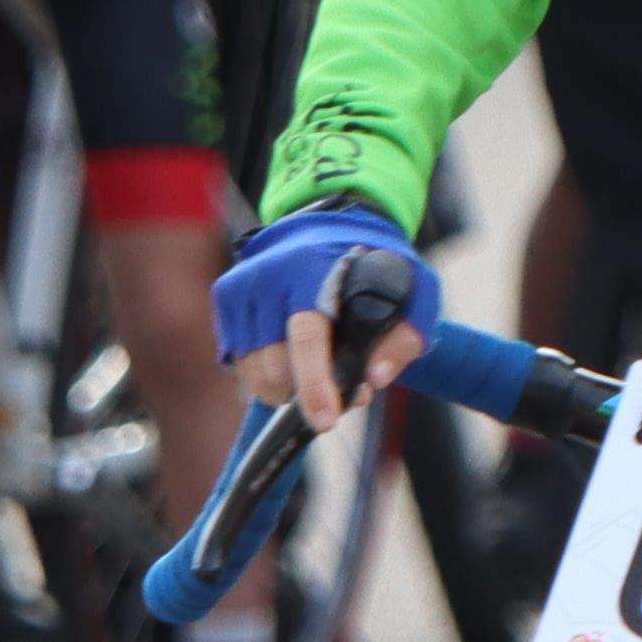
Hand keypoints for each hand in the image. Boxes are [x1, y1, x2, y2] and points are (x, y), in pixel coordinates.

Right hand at [210, 204, 428, 421]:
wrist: (326, 222)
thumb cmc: (373, 264)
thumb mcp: (415, 289)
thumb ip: (406, 335)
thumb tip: (375, 378)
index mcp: (313, 269)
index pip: (307, 338)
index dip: (314, 385)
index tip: (324, 420)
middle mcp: (269, 275)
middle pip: (275, 365)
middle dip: (305, 393)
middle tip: (337, 391)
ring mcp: (242, 285)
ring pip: (254, 371)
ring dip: (285, 389)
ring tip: (315, 373)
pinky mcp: (226, 296)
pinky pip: (240, 361)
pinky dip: (265, 375)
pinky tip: (290, 358)